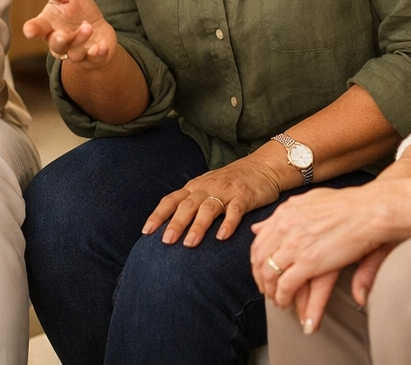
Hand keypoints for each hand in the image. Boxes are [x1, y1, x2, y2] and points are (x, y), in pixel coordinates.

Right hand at [22, 0, 119, 68]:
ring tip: (88, 27)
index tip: (29, 30)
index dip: (32, 29)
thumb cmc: (77, 10)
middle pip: (56, 45)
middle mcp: (60, 42)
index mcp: (49, 25)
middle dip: (59, 40)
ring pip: (74, 53)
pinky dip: (98, 54)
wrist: (98, 28)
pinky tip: (102, 46)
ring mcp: (76, 52)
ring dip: (80, 41)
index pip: (38, 28)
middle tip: (64, 33)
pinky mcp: (93, 58)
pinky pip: (94, 59)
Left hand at [143, 154, 284, 246]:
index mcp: (195, 186)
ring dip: (198, 226)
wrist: (263, 166)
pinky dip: (228, 223)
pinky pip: (235, 211)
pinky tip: (222, 237)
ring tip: (189, 243)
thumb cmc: (233, 181)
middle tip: (166, 241)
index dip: (158, 214)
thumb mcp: (208, 187)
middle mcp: (208, 188)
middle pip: (187, 205)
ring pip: (209, 208)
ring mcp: (226, 192)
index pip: (172, 200)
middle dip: (175, 223)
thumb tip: (171, 224)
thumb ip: (193, 201)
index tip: (146, 231)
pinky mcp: (245, 197)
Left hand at [249, 186, 396, 328]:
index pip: (260, 240)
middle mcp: (285, 227)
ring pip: (269, 274)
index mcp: (286, 213)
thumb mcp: (309, 201)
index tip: (262, 269)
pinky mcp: (308, 262)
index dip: (258, 259)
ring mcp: (294, 244)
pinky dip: (283, 297)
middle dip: (261, 278)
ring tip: (278, 300)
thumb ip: (285, 216)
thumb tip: (257, 228)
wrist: (369, 210)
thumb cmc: (349, 206)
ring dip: (271, 291)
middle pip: (259, 258)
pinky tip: (287, 303)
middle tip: (267, 289)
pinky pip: (286, 285)